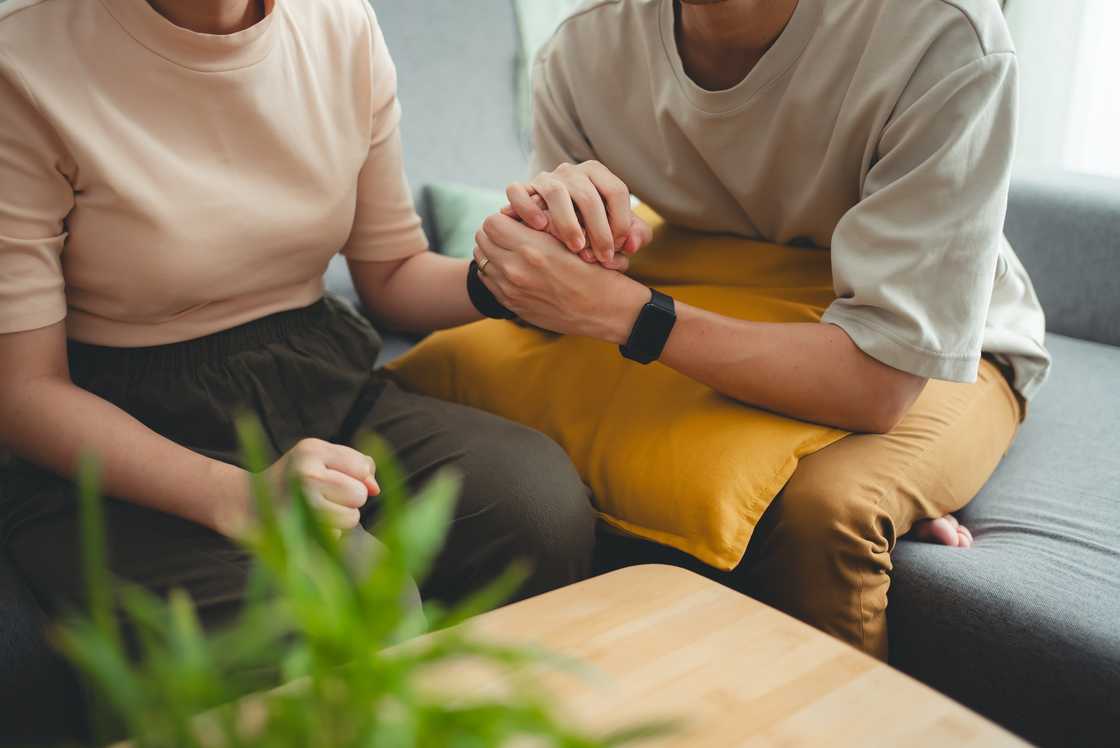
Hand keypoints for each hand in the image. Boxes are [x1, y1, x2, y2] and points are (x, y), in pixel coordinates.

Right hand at [261, 438, 379, 530]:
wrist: (247, 501)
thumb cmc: (295, 475)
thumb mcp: (321, 456)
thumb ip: (356, 464)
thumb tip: (375, 489)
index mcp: (312, 450)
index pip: (362, 467)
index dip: (358, 476)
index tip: (339, 476)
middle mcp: (305, 475)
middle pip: (359, 495)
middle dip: (351, 498)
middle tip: (330, 495)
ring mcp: (300, 504)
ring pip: (352, 518)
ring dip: (343, 518)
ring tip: (321, 509)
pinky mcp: (298, 530)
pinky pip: (336, 536)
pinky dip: (329, 533)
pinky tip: (309, 522)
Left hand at [475, 212, 648, 342]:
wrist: (607, 310)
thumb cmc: (596, 269)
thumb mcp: (572, 239)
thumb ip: (540, 227)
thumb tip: (515, 213)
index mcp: (532, 249)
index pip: (492, 221)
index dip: (504, 217)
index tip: (517, 219)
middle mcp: (516, 271)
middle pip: (482, 238)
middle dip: (495, 231)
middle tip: (511, 231)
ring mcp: (511, 291)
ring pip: (481, 259)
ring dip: (492, 251)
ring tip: (511, 249)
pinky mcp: (513, 305)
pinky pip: (488, 281)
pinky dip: (494, 271)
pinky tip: (513, 268)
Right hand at [505, 161, 651, 264]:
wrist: (555, 230)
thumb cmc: (594, 230)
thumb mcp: (619, 231)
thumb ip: (637, 235)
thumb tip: (633, 245)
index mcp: (597, 173)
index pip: (616, 191)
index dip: (621, 221)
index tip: (619, 247)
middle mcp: (571, 171)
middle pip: (588, 195)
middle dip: (598, 230)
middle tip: (602, 257)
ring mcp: (545, 179)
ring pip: (555, 192)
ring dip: (567, 223)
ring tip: (576, 247)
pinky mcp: (523, 189)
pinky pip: (518, 192)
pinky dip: (528, 209)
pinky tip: (540, 227)